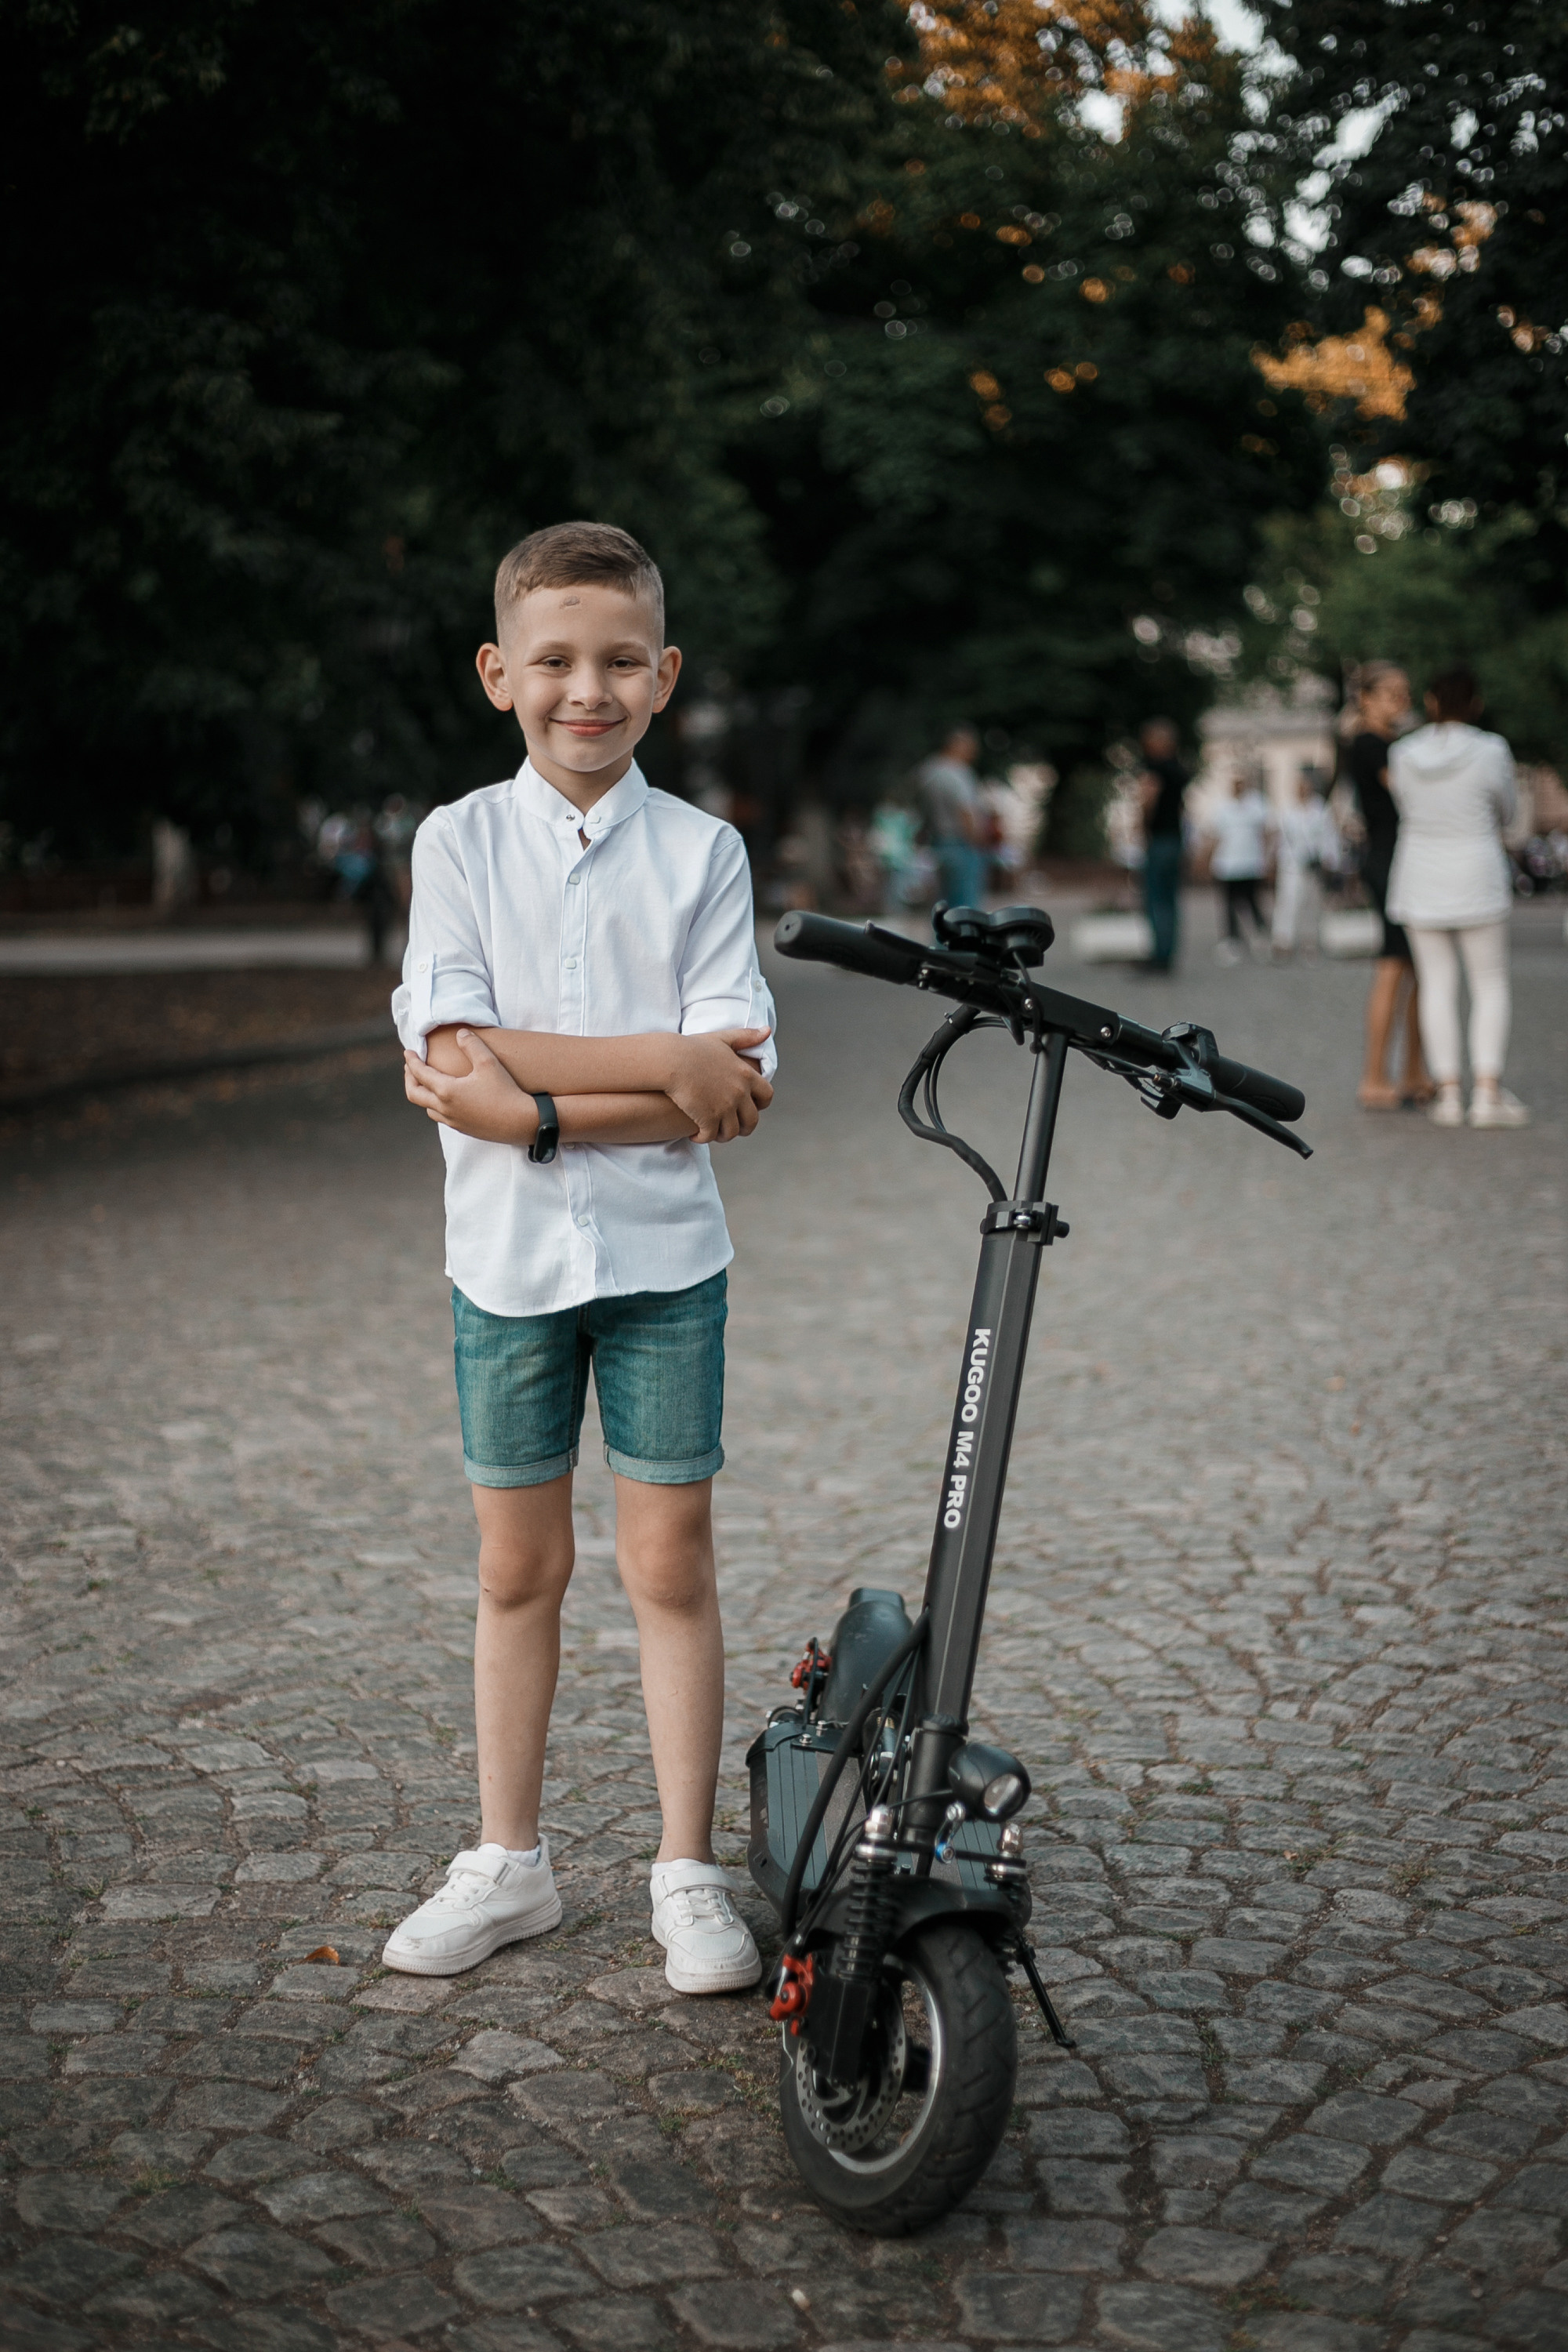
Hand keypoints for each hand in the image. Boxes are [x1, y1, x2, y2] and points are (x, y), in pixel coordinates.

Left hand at [404, 1029, 533, 1143]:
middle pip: (414, 1094)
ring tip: (427, 1083)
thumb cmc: (505, 1091)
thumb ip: (472, 1045)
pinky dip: (435, 1105)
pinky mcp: (463, 1129)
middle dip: (409, 1079)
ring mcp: (453, 1121)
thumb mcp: (488, 1062)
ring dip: (423, 1094)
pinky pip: (441, 1117)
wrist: (521, 1122)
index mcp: (446, 1090)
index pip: (420, 1074)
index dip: (411, 1061)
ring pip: (427, 1108)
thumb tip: (461, 1033)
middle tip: (411, 1068)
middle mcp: (445, 1108)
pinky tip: (446, 1099)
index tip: (408, 1052)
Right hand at [662, 1028, 773, 1142]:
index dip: (760, 1104)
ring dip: (722, 1135)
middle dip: (743, 1127)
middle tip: (731, 1127)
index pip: (767, 1096)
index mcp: (746, 1075)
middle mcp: (740, 1093)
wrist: (671, 1060)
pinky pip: (710, 1136)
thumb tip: (767, 1030)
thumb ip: (746, 1037)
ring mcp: (725, 1108)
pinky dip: (703, 1138)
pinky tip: (694, 1134)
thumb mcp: (722, 1039)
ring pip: (732, 1132)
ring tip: (712, 1132)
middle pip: (752, 1120)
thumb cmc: (692, 1048)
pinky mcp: (708, 1119)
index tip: (749, 1106)